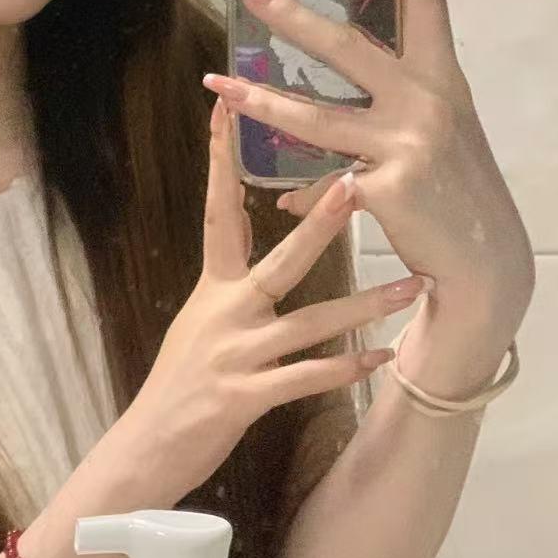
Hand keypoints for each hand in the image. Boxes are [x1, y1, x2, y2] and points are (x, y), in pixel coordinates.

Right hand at [121, 97, 427, 504]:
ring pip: (311, 322)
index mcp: (212, 287)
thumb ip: (228, 278)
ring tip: (411, 288)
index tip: (226, 111)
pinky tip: (383, 356)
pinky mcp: (246, 397)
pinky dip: (347, 365)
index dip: (221, 160)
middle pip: (281, 260)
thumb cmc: (178, 384)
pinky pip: (308, 377)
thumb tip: (245, 227)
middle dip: (321, 223)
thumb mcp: (197, 319)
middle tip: (358, 186)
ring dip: (365, 304)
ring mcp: (236, 355)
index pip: (218, 212)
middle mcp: (225, 313)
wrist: (147, 447)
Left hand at [205, 0, 534, 316]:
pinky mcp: (389, 184)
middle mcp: (427, 100)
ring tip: (215, 85)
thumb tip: (323, 101)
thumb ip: (382, 116)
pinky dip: (300, 195)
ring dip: (258, 100)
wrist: (481, 266)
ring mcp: (408, 140)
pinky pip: (323, 182)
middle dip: (288, 14)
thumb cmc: (450, 193)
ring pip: (315, 116)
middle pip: (345, 45)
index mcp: (440, 79)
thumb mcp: (429, 138)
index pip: (428, 1)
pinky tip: (281, 203)